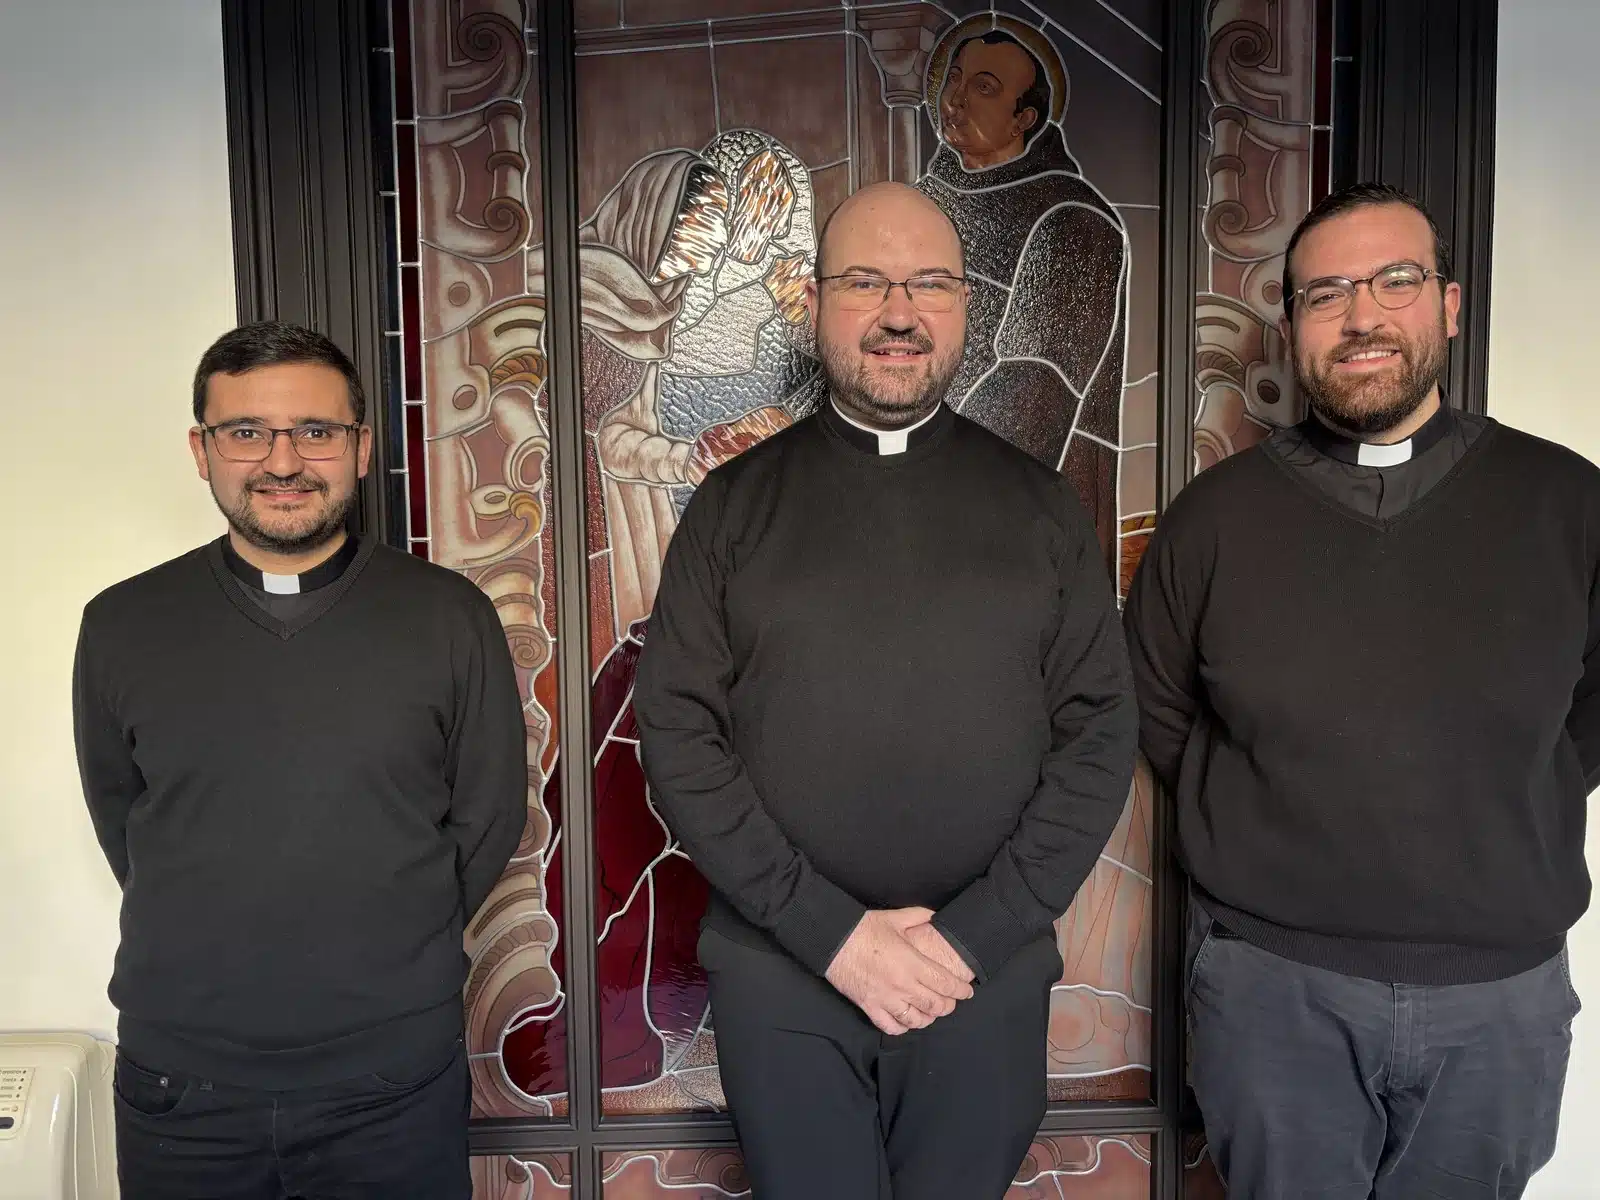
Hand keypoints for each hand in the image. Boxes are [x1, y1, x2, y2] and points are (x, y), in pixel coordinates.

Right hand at [825, 908, 974, 1035]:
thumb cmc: (864, 928)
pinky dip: (902, 1027)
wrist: (833, 940)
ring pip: (916, 1020)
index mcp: (912, 963)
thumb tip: (935, 916)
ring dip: (928, 1018)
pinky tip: (907, 1021)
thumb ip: (919, 916)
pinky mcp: (870, 1006)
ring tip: (931, 1012)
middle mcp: (902, 985)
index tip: (968, 991)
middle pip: (935, 1005)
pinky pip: (891, 1027)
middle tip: (951, 1001)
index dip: (960, 990)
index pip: (945, 983)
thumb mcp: (895, 918)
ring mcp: (886, 999)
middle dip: (948, 1005)